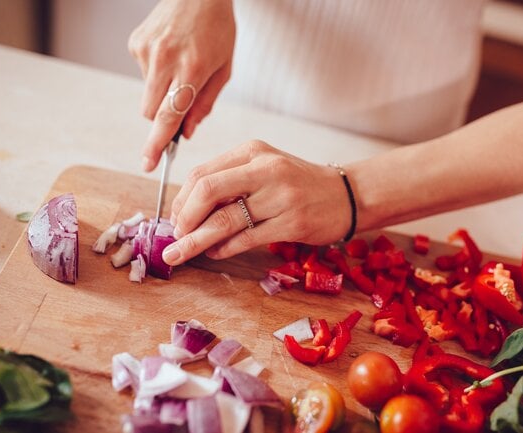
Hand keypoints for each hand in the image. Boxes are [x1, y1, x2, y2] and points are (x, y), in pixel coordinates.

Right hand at [129, 0, 235, 170]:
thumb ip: (205, 103)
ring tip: (181, 66)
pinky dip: (156, 72)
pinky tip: (170, 53)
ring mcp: (147, 51)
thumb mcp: (224, 68)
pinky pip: (143, 75)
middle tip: (179, 109)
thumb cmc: (217, 28)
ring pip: (147, 95)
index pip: (169, 116)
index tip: (148, 163)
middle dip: (163, 119)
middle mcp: (165, 60)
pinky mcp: (136, 44)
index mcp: (192, 69)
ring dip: (162, 92)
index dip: (157, 143)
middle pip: (152, 112)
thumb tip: (186, 132)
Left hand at [161, 141, 351, 264]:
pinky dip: (224, 249)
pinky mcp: (292, 223)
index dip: (181, 200)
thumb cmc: (300, 184)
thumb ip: (231, 181)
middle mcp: (265, 169)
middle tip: (175, 238)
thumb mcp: (265, 169)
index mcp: (253, 152)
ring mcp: (280, 197)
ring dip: (196, 241)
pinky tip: (215, 253)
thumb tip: (188, 210)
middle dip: (183, 219)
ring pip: (224, 220)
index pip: (202, 174)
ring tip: (180, 254)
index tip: (174, 219)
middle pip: (207, 192)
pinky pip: (246, 239)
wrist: (348, 195)